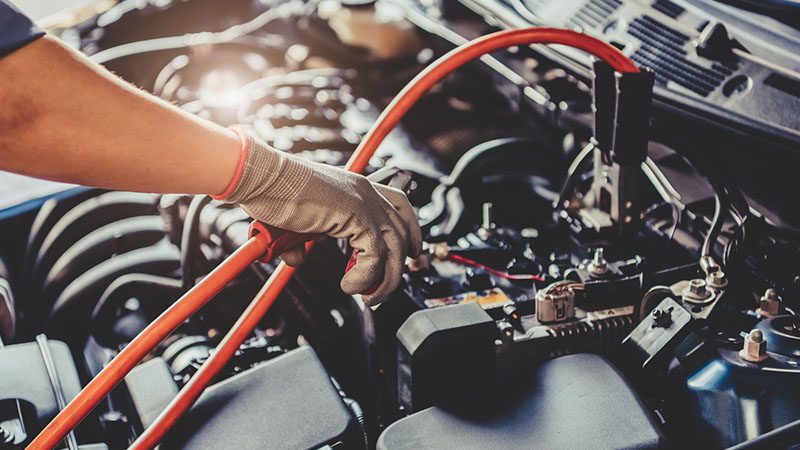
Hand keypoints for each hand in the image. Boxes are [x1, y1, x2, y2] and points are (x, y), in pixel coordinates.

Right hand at [216, 130, 421, 304]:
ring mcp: (365, 203)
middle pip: (404, 232)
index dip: (411, 233)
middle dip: (399, 267)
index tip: (411, 255)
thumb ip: (302, 241)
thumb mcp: (294, 222)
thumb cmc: (271, 192)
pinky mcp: (357, 216)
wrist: (261, 177)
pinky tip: (348, 285)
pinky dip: (365, 277)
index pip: (401, 206)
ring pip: (395, 249)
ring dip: (384, 280)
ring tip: (365, 296)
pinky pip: (376, 256)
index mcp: (357, 187)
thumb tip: (296, 258)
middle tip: (380, 290)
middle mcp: (366, 192)